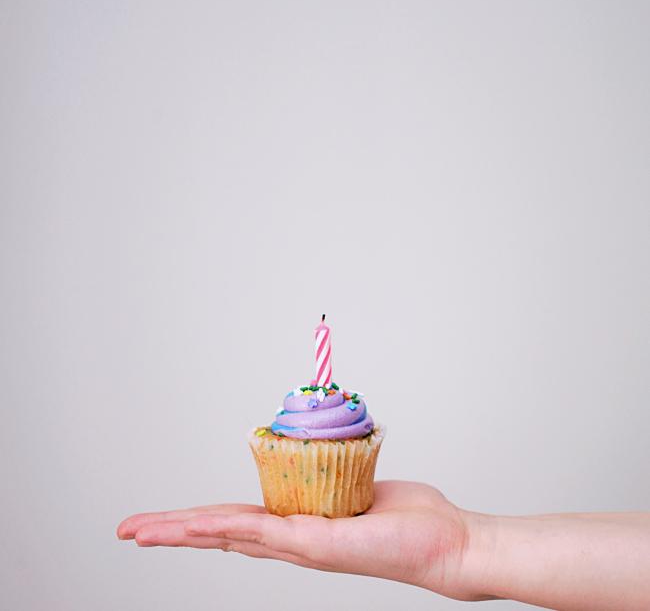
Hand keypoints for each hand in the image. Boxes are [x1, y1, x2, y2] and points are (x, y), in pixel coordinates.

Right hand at [117, 480, 485, 600]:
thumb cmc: (411, 518)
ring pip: (229, 534)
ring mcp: (301, 547)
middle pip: (221, 532)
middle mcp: (293, 541)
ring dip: (182, 531)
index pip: (238, 521)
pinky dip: (222, 527)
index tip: (167, 519)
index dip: (199, 520)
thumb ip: (334, 478)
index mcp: (300, 526)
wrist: (446, 544)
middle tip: (129, 530)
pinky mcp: (317, 546)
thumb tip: (323, 458)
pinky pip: (261, 531)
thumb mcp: (360, 486)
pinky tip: (191, 526)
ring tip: (141, 531)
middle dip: (173, 532)